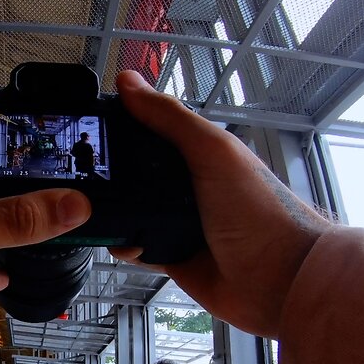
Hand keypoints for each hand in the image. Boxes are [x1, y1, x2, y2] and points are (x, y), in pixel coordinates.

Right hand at [111, 71, 330, 338]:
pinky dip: (125, 245)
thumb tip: (129, 83)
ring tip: (95, 207)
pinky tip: (120, 241)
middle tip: (81, 171)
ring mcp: (183, 224)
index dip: (126, 125)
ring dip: (115, 211)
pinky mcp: (175, 258)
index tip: (90, 123)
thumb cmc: (261, 212)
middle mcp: (192, 187)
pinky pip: (139, 248)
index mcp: (203, 154)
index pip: (155, 131)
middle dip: (113, 173)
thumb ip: (170, 118)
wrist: (282, 280)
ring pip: (135, 211)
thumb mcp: (213, 152)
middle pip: (139, 174)